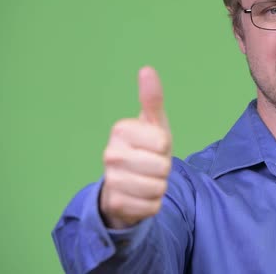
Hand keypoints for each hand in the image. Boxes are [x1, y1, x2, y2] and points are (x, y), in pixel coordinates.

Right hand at [99, 66, 171, 228]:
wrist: (125, 184)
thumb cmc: (145, 148)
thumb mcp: (152, 124)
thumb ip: (151, 99)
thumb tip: (147, 69)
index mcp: (120, 130)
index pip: (163, 142)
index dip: (165, 147)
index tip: (153, 147)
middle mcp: (110, 154)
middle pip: (162, 167)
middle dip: (163, 168)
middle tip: (151, 165)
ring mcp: (111, 180)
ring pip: (158, 188)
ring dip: (159, 187)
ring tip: (146, 180)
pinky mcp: (116, 204)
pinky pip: (152, 206)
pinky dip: (152, 204)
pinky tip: (140, 196)